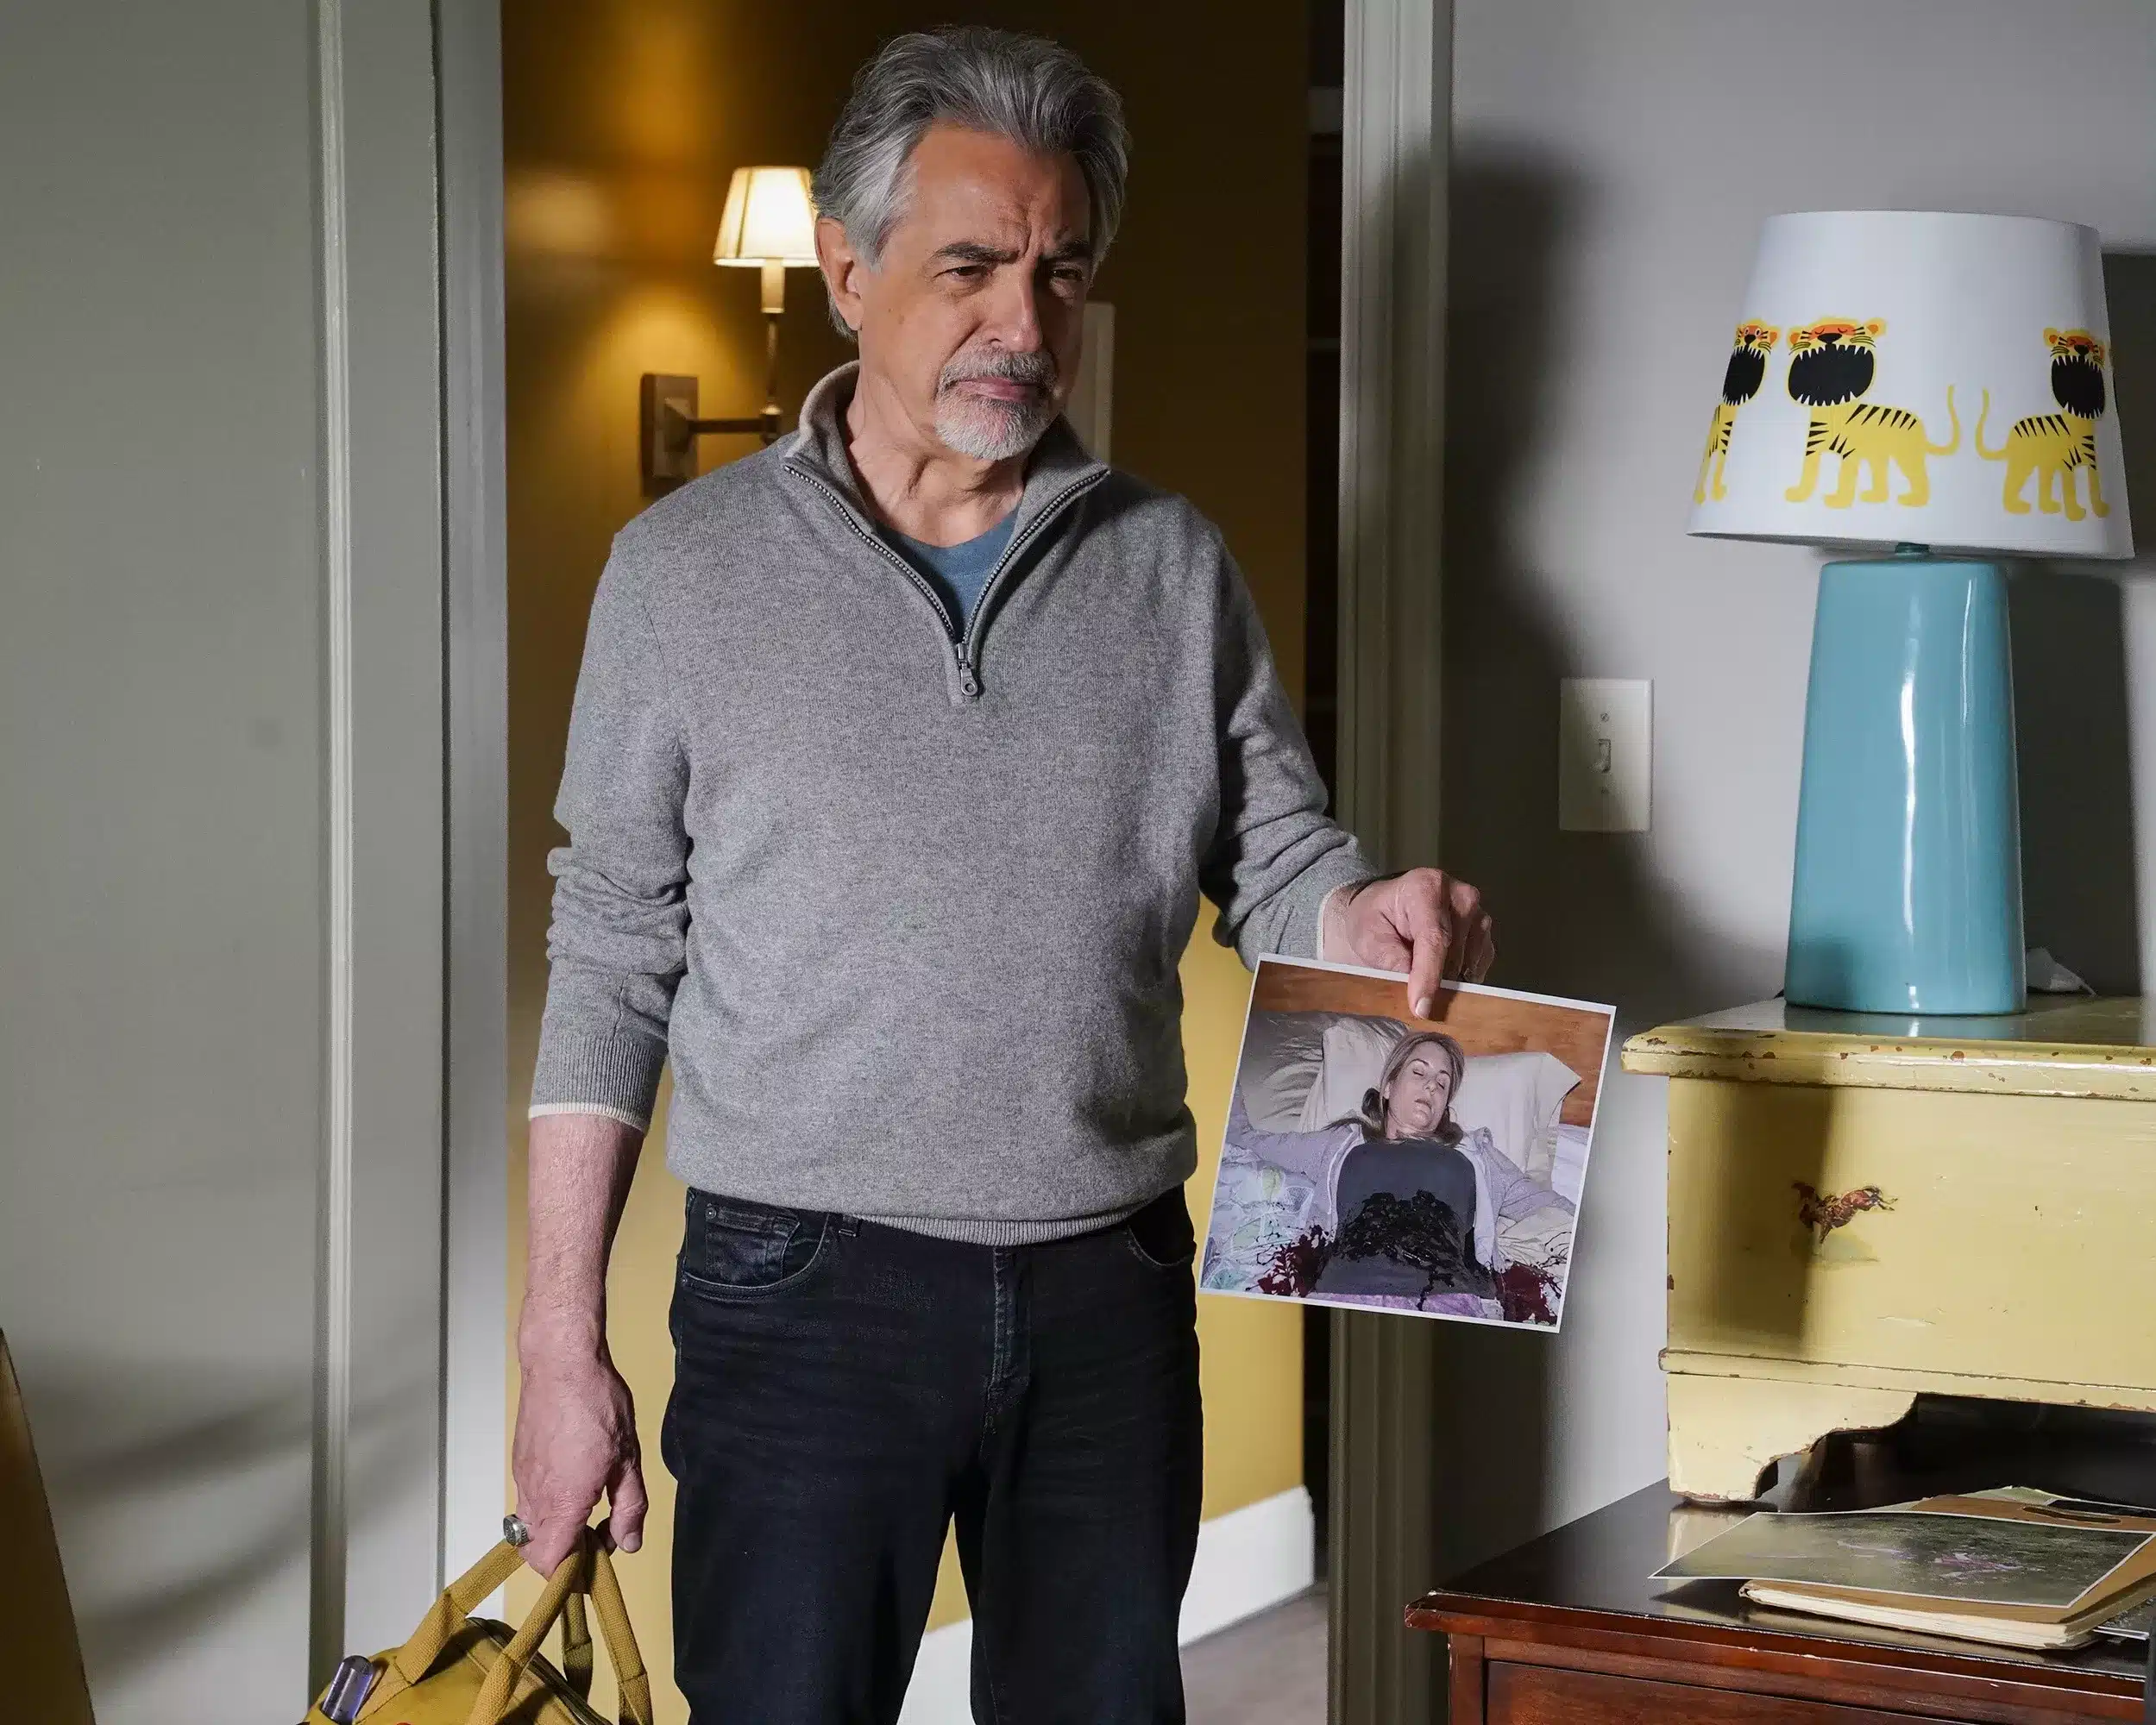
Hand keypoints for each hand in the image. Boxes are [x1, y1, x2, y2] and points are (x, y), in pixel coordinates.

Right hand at [511, 1325, 646, 1575]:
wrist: (560, 1364)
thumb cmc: (599, 1406)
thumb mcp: (628, 1458)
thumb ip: (629, 1506)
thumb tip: (628, 1545)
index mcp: (565, 1502)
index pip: (553, 1562)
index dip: (574, 1574)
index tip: (597, 1564)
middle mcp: (536, 1497)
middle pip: (536, 1553)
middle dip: (563, 1558)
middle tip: (596, 1536)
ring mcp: (522, 1480)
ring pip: (528, 1529)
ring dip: (554, 1532)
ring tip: (588, 1508)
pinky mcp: (519, 1463)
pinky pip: (527, 1502)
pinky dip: (546, 1509)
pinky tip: (573, 1483)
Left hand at [1331, 869, 1495, 1017]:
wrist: (1388, 907)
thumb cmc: (1376, 919)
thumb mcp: (1369, 937)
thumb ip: (1390, 959)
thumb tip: (1416, 987)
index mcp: (1426, 888)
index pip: (1434, 939)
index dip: (1428, 976)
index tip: (1421, 1008)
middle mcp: (1459, 896)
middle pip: (1454, 954)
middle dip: (1434, 982)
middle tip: (1412, 998)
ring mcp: (1477, 913)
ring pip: (1468, 964)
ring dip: (1446, 980)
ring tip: (1421, 977)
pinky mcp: (1484, 931)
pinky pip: (1478, 965)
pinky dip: (1460, 976)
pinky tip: (1439, 972)